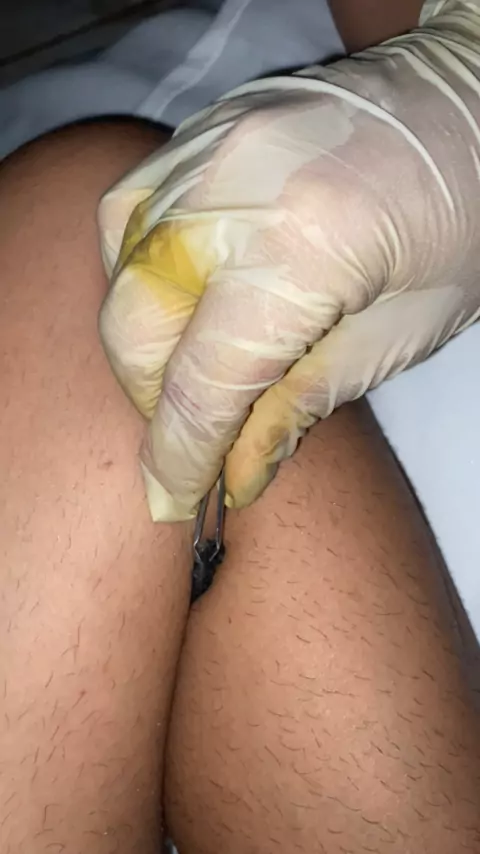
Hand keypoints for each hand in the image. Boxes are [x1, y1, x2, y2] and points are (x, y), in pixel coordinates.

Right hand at [98, 0, 479, 520]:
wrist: (475, 105)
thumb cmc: (467, 224)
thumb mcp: (400, 338)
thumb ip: (301, 406)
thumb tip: (233, 474)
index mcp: (301, 252)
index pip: (204, 383)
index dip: (180, 456)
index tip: (171, 501)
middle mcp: (234, 192)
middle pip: (138, 326)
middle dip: (152, 402)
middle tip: (193, 440)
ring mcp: (211, 149)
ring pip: (121, 270)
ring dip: (143, 343)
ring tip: (190, 373)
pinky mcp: (203, 130)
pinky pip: (130, 211)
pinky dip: (138, 272)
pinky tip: (176, 299)